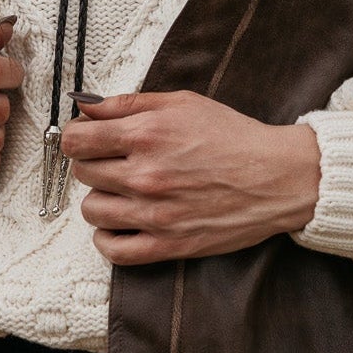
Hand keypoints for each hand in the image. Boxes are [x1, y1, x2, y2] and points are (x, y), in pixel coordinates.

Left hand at [59, 89, 321, 264]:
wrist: (277, 177)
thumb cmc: (232, 136)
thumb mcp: (182, 103)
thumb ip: (128, 103)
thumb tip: (84, 105)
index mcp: (147, 134)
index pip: (76, 140)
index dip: (78, 137)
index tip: (89, 139)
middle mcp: (145, 174)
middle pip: (82, 173)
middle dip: (94, 163)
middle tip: (116, 161)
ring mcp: (154, 213)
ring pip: (91, 210)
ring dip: (101, 198)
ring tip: (123, 191)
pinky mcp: (167, 244)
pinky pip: (112, 249)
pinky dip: (108, 237)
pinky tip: (121, 222)